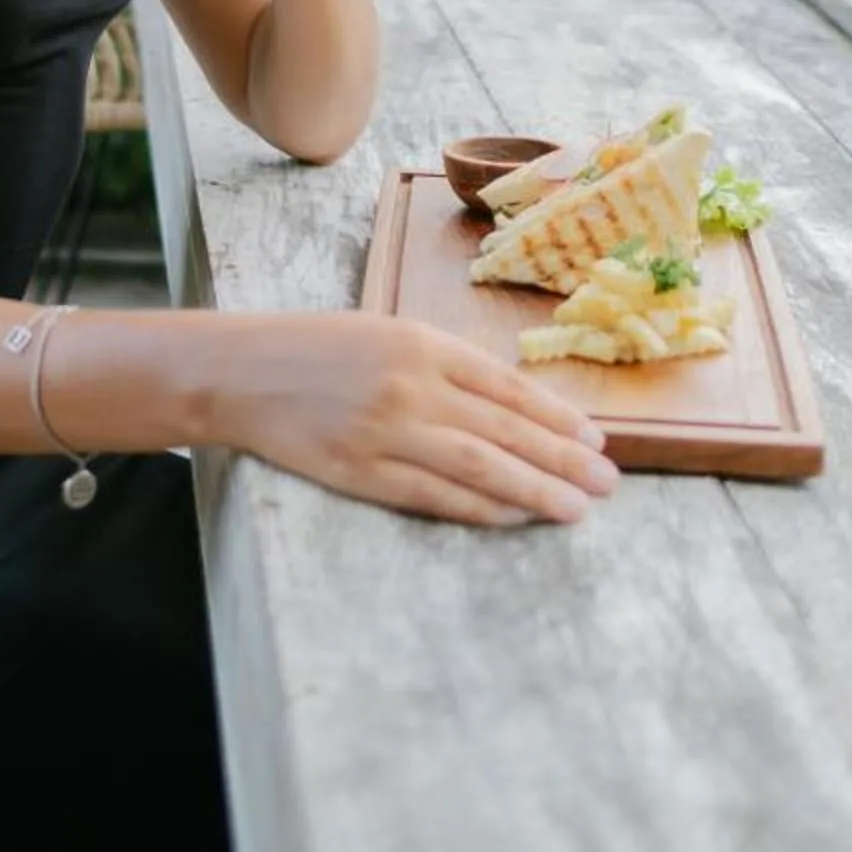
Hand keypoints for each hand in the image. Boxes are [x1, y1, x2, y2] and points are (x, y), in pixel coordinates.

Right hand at [226, 312, 619, 528]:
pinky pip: (435, 496)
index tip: (596, 439)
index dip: (556, 417)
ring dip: (534, 490)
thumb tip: (515, 407)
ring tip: (577, 507)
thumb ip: (444, 365)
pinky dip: (480, 509)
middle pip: (504, 429)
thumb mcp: (386, 334)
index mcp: (420, 343)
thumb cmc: (318, 349)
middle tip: (608, 481)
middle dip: (562, 458)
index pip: (507, 386)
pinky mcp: (361, 472)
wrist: (243, 371)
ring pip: (479, 467)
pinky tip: (513, 516)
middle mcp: (410, 386)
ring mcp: (386, 432)